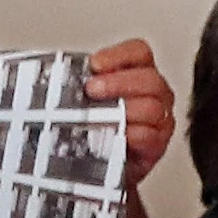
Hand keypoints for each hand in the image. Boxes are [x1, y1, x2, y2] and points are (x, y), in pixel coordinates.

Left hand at [93, 37, 175, 188]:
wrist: (98, 165)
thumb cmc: (94, 128)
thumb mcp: (86, 98)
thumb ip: (80, 84)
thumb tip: (58, 78)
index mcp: (138, 73)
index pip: (138, 53)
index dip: (118, 55)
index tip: (94, 64)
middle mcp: (154, 93)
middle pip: (149, 79)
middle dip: (118, 83)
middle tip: (92, 90)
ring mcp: (159, 120)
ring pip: (152, 108)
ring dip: (123, 110)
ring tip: (99, 115)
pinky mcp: (157, 146)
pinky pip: (150, 136)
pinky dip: (131, 135)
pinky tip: (115, 135)